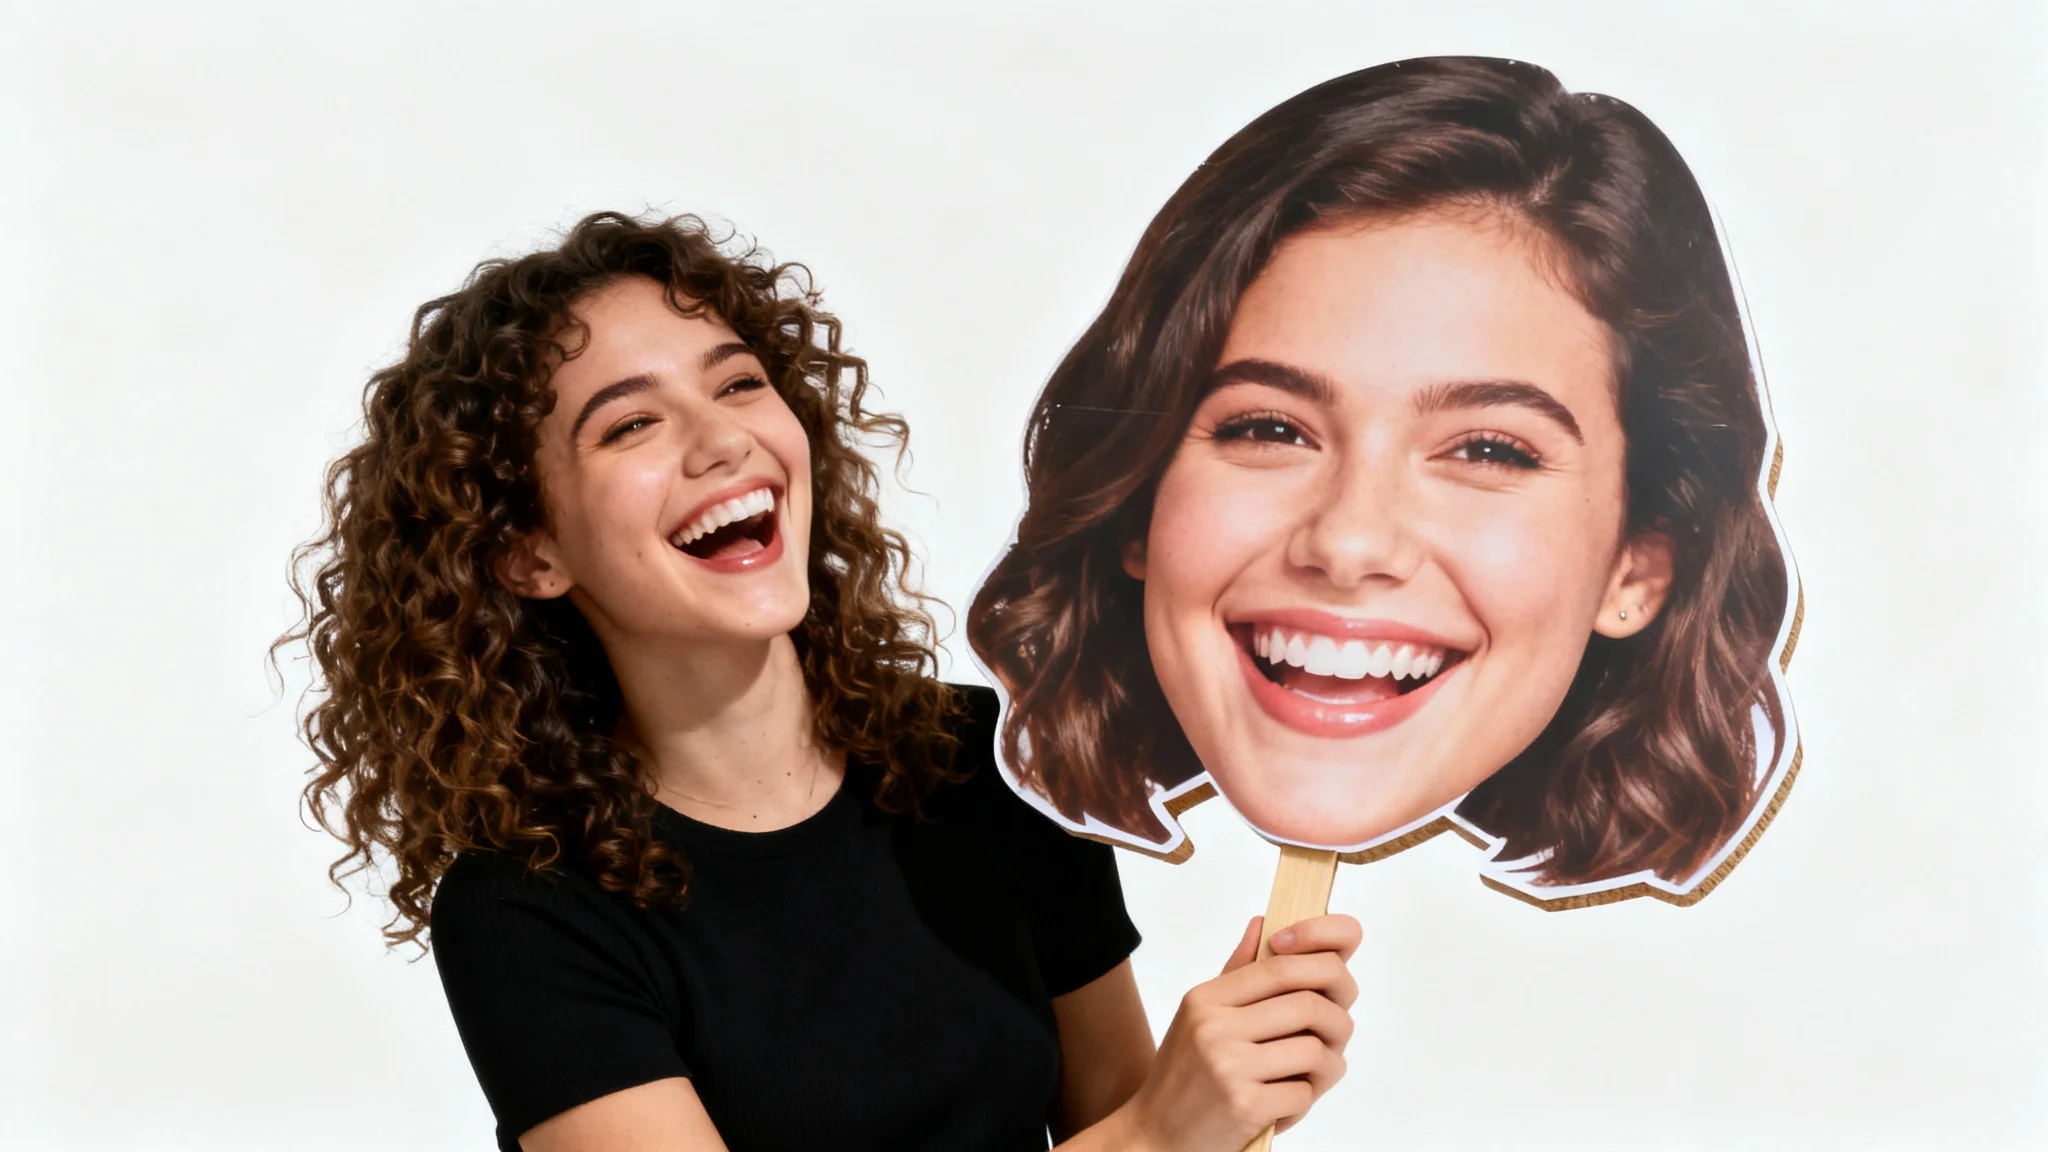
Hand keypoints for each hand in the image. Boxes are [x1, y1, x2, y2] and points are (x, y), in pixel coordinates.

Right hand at [1117, 913, 1360, 1149]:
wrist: (1154, 1137)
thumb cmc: (1183, 1077)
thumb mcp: (1198, 1018)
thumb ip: (1235, 973)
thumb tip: (1264, 924)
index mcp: (1206, 999)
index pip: (1281, 966)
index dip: (1321, 966)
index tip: (1333, 985)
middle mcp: (1214, 1026)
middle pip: (1309, 1004)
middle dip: (1338, 1023)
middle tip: (1336, 1039)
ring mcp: (1229, 1066)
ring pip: (1315, 1050)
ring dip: (1328, 1068)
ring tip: (1313, 1077)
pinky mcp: (1244, 1105)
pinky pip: (1304, 1092)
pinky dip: (1305, 1102)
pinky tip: (1286, 1107)